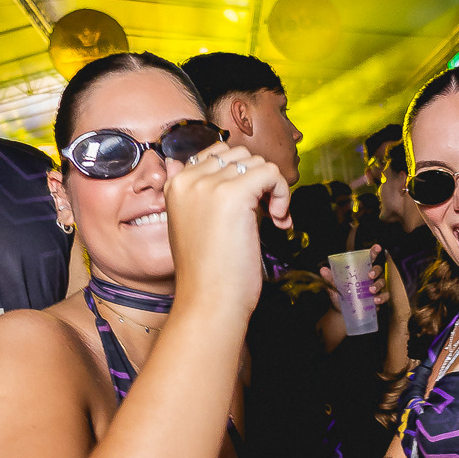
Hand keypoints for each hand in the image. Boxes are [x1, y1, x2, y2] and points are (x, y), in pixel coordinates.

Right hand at [165, 143, 289, 324]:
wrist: (208, 303)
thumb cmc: (209, 272)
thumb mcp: (197, 224)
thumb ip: (208, 195)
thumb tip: (241, 175)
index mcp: (176, 185)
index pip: (217, 154)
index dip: (242, 176)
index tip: (250, 207)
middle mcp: (188, 180)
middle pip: (239, 154)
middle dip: (258, 180)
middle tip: (266, 213)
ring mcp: (208, 185)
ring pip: (257, 162)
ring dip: (272, 188)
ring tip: (273, 220)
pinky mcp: (233, 195)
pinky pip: (271, 173)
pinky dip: (283, 194)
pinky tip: (279, 221)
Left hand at [318, 246, 389, 314]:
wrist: (342, 312)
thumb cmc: (340, 295)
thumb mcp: (334, 286)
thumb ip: (330, 278)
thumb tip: (323, 270)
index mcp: (360, 270)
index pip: (369, 258)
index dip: (374, 251)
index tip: (377, 247)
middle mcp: (370, 277)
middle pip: (378, 269)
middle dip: (375, 271)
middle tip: (370, 276)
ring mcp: (375, 287)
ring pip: (382, 282)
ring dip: (378, 285)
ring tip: (371, 291)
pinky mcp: (378, 298)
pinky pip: (385, 295)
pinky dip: (382, 297)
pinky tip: (376, 301)